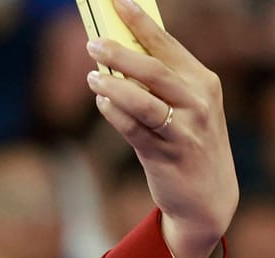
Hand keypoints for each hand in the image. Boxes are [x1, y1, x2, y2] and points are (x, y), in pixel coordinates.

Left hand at [87, 0, 236, 257]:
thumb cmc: (188, 141)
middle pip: (154, 69)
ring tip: (92, 76)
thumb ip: (160, 83)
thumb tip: (118, 55)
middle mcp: (198, 102)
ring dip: (113, 85)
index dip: (140, 23)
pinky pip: (134, 129)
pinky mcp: (166, 154)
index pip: (168, 45)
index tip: (117, 3)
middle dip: (121, 54)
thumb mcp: (186, 106)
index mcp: (203, 82)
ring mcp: (184, 129)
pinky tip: (102, 103)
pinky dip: (114, 114)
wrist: (207, 195)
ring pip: (143, 100)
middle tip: (92, 44)